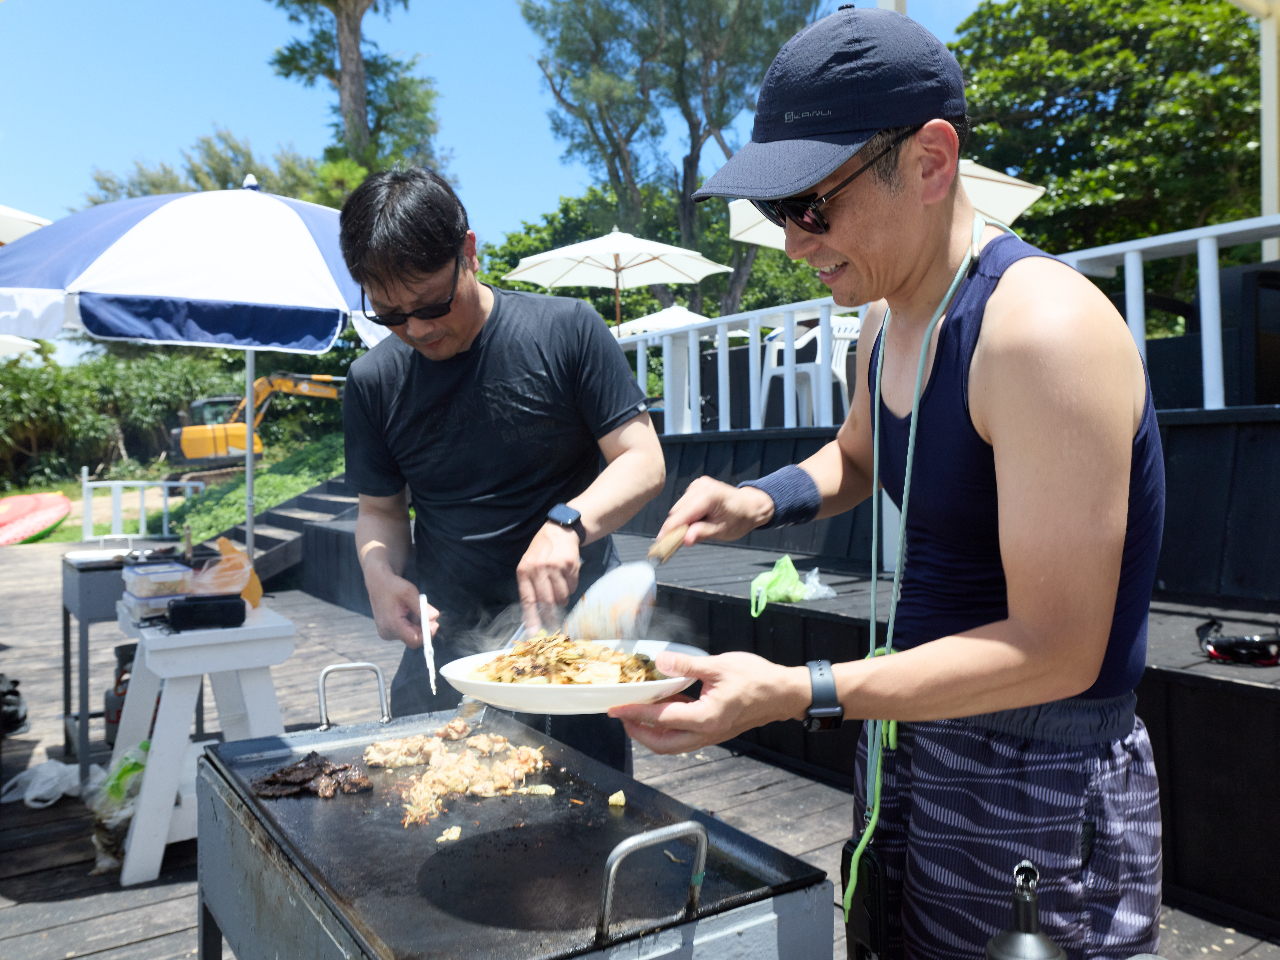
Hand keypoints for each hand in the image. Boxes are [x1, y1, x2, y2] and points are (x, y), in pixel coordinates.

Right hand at [366, 569, 437, 648]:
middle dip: (424, 627)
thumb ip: (422, 607)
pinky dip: (411, 623)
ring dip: (417, 624)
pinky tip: (408, 611)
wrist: (378, 584)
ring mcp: (386, 633)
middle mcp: (387, 632)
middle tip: (430, 613)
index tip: (435, 624)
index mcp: (392, 624)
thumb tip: (435, 617)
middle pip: (413, 638)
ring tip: (413, 608)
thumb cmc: (393, 586)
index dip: (427, 635)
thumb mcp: (410, 593)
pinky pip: (405, 632)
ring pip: (410, 635)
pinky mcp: (387, 631)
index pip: (413, 640)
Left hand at [517, 522, 581, 629]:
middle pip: (547, 600)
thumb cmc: (541, 551)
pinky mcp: (570, 564)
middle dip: (551, 613)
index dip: (531, 617)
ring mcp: (555, 566)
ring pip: (562, 595)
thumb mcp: (528, 565)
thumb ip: (529, 587)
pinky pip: (572, 586)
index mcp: (524, 570)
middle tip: (554, 619)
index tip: (534, 632)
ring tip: (560, 590)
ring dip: (562, 598)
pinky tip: (567, 578)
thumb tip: (530, 615)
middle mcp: (538, 568)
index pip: (528, 599)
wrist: (559, 530)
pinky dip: (571, 587)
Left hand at [608, 651, 810, 753]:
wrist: (783, 693)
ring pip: (672, 744)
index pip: (660, 718)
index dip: (634, 713)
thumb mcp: (719, 665)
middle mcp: (706, 733)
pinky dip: (667, 726)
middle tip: (621, 714)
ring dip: (651, 733)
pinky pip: (684, 735)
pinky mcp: (714, 731)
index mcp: (705, 718)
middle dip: (637, 732)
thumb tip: (660, 661)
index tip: (615, 708)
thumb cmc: (757, 678)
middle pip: (662, 744)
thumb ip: (687, 665)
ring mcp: (710, 735)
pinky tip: (662, 706)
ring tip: (635, 713)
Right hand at [658, 477, 774, 546]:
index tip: (660, 543)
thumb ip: (702, 534)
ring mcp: (697, 484)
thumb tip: (685, 540)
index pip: (683, 514)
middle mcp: (701, 486)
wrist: (750, 505)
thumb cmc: (739, 519)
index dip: (670, 529)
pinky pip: (683, 504)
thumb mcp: (722, 531)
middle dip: (674, 528)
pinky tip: (696, 521)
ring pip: (678, 508)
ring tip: (691, 533)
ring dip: (680, 522)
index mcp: (710, 496)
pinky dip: (685, 515)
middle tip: (672, 546)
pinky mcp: (695, 486)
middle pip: (677, 511)